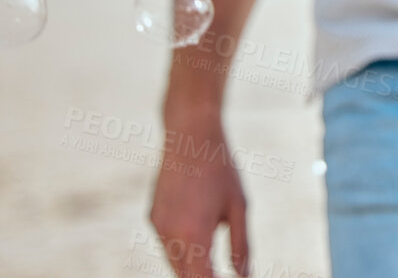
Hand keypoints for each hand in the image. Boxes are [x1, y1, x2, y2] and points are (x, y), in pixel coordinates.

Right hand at [149, 104, 250, 277]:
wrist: (190, 135)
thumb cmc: (221, 169)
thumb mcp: (239, 206)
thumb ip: (242, 246)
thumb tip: (244, 276)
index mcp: (194, 234)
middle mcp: (170, 234)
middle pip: (185, 275)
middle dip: (203, 277)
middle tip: (223, 272)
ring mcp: (157, 226)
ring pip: (174, 261)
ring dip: (192, 265)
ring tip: (213, 261)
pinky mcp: (152, 217)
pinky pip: (168, 243)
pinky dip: (182, 248)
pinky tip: (198, 233)